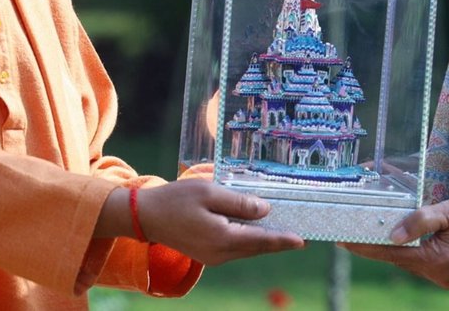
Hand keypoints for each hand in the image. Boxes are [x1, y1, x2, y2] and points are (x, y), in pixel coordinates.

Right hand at [134, 179, 304, 265]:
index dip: (283, 240)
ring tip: (283, 232)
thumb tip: (265, 210)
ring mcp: (213, 256)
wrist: (146, 216)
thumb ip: (239, 203)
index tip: (302, 240)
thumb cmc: (176, 199)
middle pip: (256, 247)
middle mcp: (220, 253)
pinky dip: (249, 240)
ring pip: (247, 249)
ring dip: (264, 241)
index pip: (261, 240)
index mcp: (223, 238)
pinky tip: (257, 230)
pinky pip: (235, 248)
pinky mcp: (207, 254)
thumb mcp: (209, 192)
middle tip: (299, 235)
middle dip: (277, 241)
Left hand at [343, 197, 448, 289]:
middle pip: (400, 259)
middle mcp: (439, 276)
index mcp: (436, 261)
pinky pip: (425, 264)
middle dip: (380, 245)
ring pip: (412, 262)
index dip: (365, 247)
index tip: (343, 241)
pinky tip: (410, 239)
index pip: (391, 254)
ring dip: (400, 248)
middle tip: (357, 231)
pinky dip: (415, 252)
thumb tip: (392, 235)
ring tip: (382, 230)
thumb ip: (419, 221)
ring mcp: (447, 280)